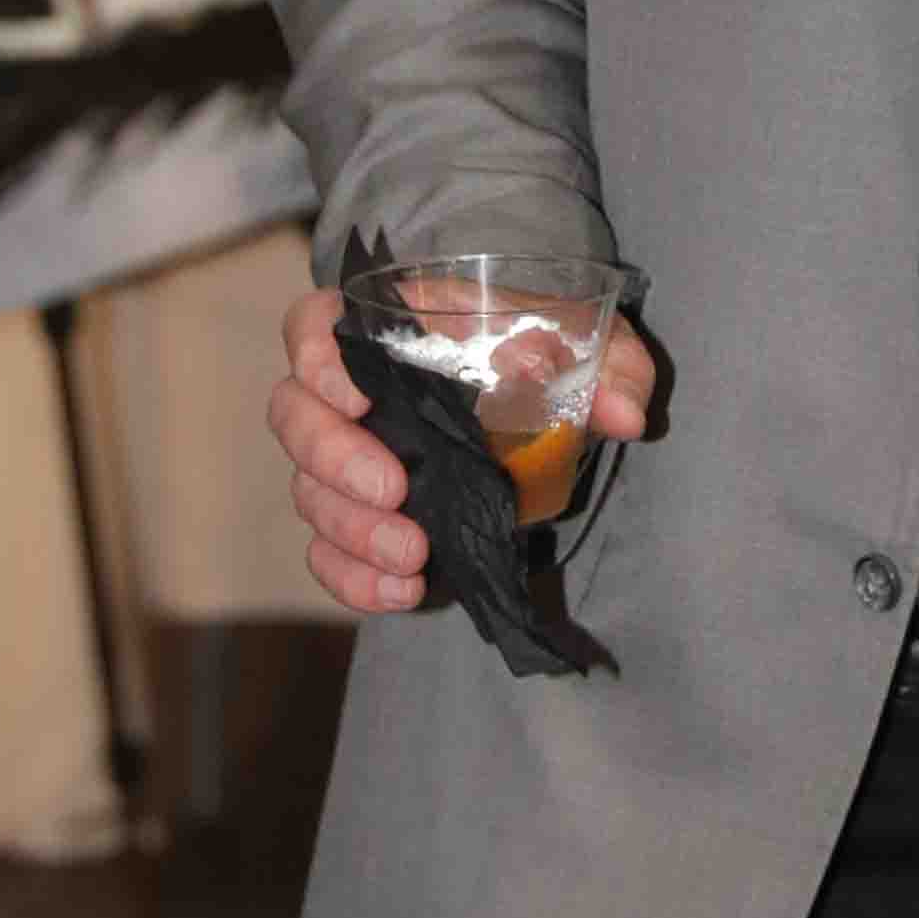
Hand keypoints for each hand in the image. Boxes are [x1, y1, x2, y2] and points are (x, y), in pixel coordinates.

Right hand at [271, 280, 654, 619]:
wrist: (546, 391)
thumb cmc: (553, 350)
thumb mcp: (591, 344)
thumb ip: (611, 369)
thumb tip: (623, 413)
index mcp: (392, 330)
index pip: (314, 326)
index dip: (318, 359)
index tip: (357, 398)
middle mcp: (351, 391)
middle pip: (295, 417)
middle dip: (334, 460)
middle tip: (393, 490)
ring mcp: (347, 458)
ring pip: (309, 491)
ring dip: (351, 530)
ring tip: (412, 556)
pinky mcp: (360, 516)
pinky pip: (327, 552)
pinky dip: (352, 578)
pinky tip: (400, 591)